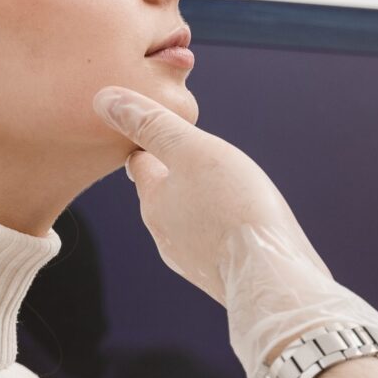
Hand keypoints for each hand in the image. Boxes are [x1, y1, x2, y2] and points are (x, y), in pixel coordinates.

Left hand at [93, 89, 377, 375]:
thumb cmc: (235, 207)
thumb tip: (104, 99)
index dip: (149, 138)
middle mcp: (165, 233)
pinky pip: (215, 240)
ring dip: (203, 199)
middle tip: (197, 150)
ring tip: (226, 184)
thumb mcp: (193, 151)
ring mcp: (192, 258)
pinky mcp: (221, 274)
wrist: (273, 278)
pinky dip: (223, 225)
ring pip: (190, 217)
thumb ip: (153, 124)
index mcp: (153, 200)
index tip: (161, 123)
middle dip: (178, 171)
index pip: (140, 160)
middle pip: (165, 191)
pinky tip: (245, 220)